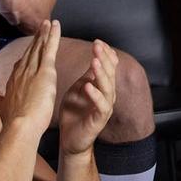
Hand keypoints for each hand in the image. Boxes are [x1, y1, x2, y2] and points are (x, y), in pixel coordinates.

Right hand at [0, 19, 59, 135]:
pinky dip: (53, 36)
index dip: (27, 53)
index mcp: (14, 81)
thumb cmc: (13, 122)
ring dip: (44, 34)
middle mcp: (21, 72)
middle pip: (30, 51)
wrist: (20, 126)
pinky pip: (50, 49)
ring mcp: (32, 69)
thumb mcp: (2, 110)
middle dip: (36, 38)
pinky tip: (57, 26)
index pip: (22, 63)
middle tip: (42, 26)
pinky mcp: (45, 71)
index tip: (31, 46)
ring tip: (49, 23)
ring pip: (39, 47)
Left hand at [58, 41, 117, 155]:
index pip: (109, 66)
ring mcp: (104, 107)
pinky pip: (101, 106)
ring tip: (95, 61)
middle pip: (110, 73)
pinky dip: (95, 95)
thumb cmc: (74, 113)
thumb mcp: (79, 88)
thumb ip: (88, 75)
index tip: (98, 41)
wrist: (70, 139)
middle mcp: (107, 95)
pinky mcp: (99, 120)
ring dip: (102, 74)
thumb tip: (94, 56)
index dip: (106, 54)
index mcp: (102, 86)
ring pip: (108, 87)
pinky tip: (88, 86)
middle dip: (104, 58)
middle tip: (97, 45)